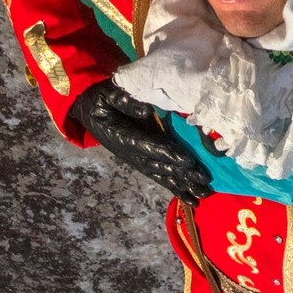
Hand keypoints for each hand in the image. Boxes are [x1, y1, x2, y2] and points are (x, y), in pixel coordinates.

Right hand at [70, 78, 211, 205]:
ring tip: (204, 194)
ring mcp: (136, 160)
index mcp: (124, 136)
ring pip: (163, 175)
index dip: (170, 154)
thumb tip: (147, 110)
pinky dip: (176, 188)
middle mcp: (132, 153)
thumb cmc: (100, 100)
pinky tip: (190, 199)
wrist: (87, 112)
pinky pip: (159, 177)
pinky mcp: (140, 162)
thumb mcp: (108, 93)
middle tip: (205, 181)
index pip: (151, 146)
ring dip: (184, 185)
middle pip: (161, 165)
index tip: (189, 161)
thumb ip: (125, 102)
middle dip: (184, 174)